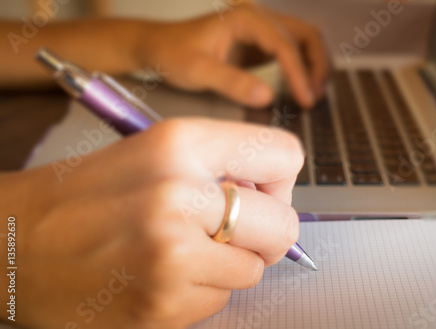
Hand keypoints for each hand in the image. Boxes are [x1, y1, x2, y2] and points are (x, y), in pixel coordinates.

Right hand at [1, 118, 303, 327]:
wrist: (11, 245)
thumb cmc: (82, 196)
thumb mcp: (152, 153)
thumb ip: (218, 165)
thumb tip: (270, 195)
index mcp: (179, 143)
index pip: (284, 154)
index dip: (278, 180)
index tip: (258, 194)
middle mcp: (179, 194)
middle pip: (284, 224)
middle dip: (266, 234)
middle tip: (229, 233)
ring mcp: (172, 255)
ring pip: (253, 270)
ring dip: (225, 265)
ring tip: (177, 253)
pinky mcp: (163, 305)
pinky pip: (219, 301)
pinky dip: (199, 292)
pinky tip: (159, 277)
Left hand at [137, 4, 329, 108]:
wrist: (157, 46)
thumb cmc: (172, 53)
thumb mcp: (196, 71)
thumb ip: (230, 82)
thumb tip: (267, 98)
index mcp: (245, 19)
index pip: (285, 44)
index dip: (299, 73)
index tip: (306, 99)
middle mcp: (257, 19)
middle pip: (306, 35)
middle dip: (317, 65)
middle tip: (314, 97)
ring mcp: (260, 30)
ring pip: (303, 40)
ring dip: (314, 65)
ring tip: (312, 95)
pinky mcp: (258, 44)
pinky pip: (291, 51)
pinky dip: (302, 68)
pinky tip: (300, 88)